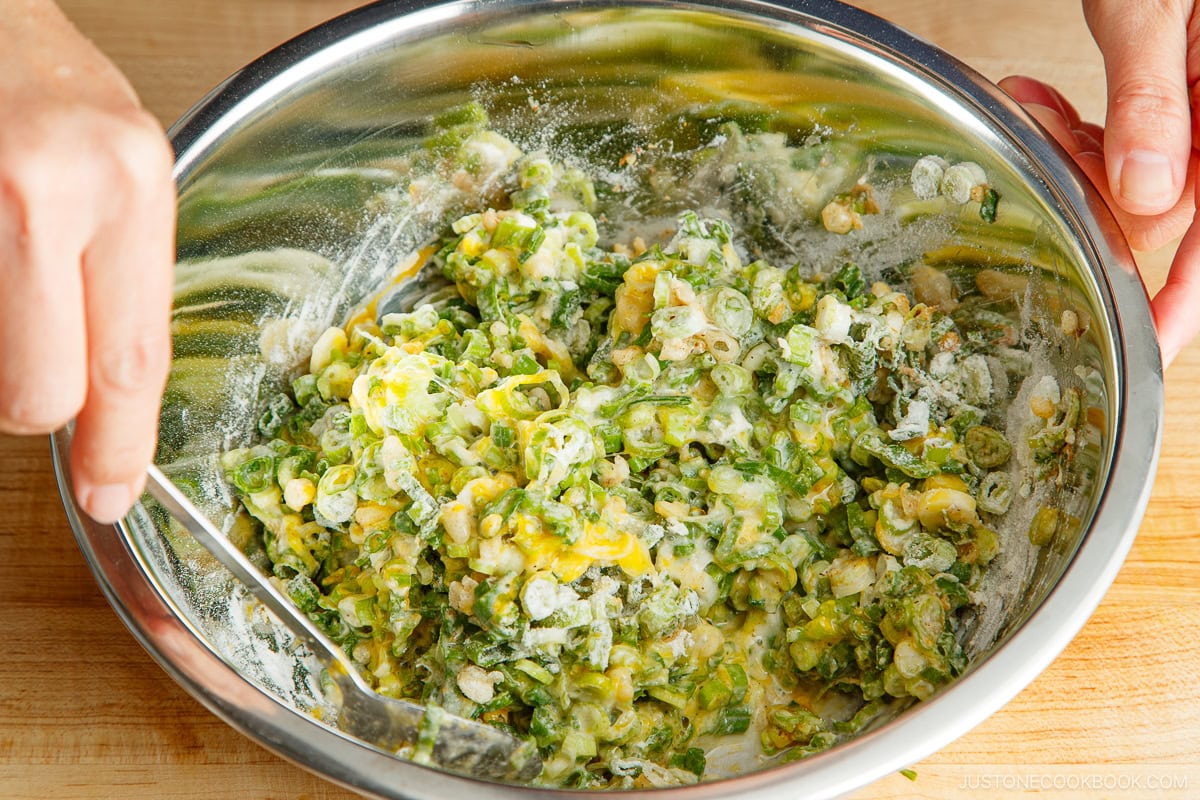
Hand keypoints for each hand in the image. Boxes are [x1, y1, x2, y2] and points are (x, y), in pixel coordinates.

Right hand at [0, 1, 174, 522]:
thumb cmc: (36, 74)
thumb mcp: (119, 161)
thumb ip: (118, 270)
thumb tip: (104, 393)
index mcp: (128, 181)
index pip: (134, 358)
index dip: (120, 445)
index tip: (114, 492)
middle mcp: (51, 191)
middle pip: (41, 392)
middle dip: (34, 406)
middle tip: (32, 375)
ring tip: (7, 277)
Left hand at [1002, 1, 1199, 365]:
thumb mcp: (1156, 6)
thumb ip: (1155, 97)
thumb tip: (1150, 195)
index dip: (1188, 295)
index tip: (1153, 343)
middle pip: (1170, 202)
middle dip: (1093, 187)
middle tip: (1043, 135)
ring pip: (1141, 171)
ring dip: (1075, 150)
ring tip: (1034, 101)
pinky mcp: (1178, 89)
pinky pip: (1134, 133)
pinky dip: (1082, 124)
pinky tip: (1040, 95)